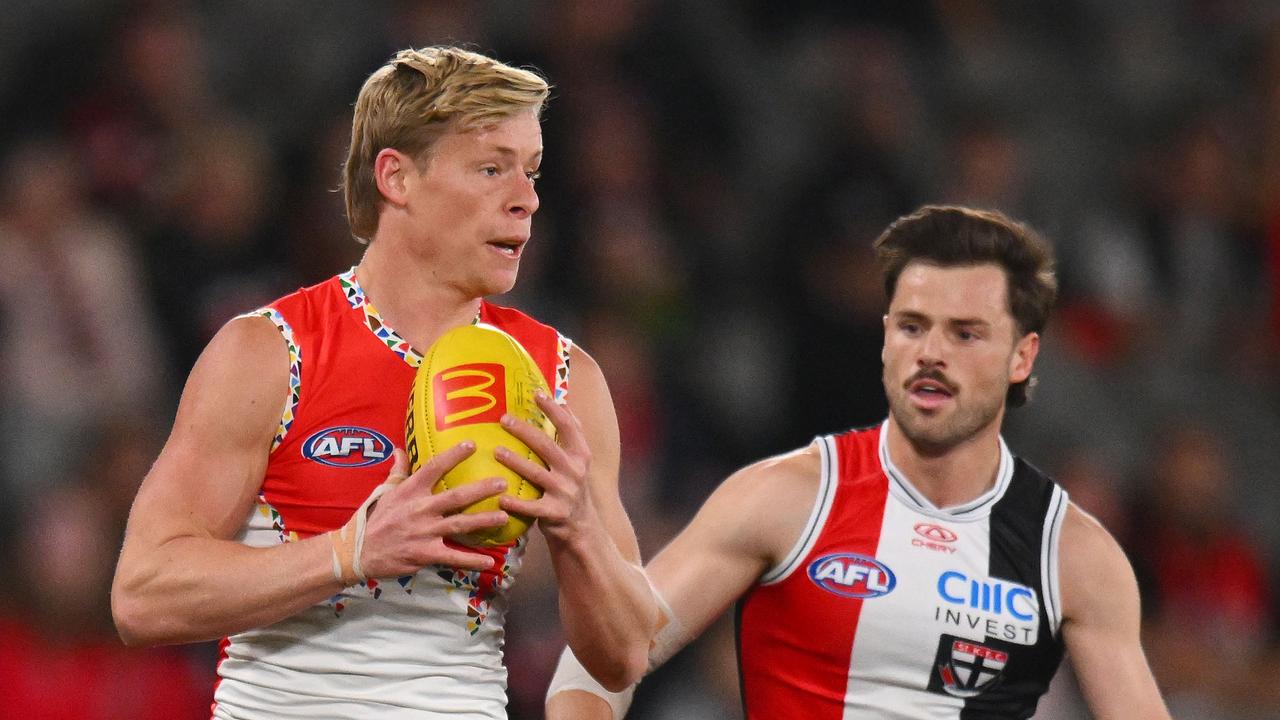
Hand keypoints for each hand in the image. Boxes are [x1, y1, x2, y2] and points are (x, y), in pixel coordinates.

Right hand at [357, 444, 510, 576]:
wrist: (358, 552)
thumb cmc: (373, 519)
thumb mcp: (384, 492)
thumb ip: (397, 471)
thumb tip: (400, 449)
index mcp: (410, 491)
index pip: (433, 468)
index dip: (453, 456)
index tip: (472, 445)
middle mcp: (420, 509)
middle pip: (456, 497)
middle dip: (481, 490)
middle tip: (502, 483)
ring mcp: (424, 532)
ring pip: (460, 524)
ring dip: (483, 521)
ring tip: (504, 516)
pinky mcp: (426, 554)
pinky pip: (453, 557)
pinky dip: (471, 560)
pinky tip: (490, 561)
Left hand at [495, 392, 596, 542]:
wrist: (582, 527)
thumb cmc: (572, 486)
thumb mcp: (579, 461)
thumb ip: (571, 434)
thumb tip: (562, 401)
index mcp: (581, 455)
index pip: (568, 426)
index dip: (553, 409)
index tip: (536, 394)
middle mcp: (575, 471)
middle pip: (547, 446)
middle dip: (524, 431)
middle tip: (503, 418)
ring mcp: (565, 493)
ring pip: (536, 473)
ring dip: (515, 461)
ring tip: (496, 451)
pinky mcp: (554, 513)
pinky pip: (531, 507)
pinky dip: (516, 503)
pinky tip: (500, 497)